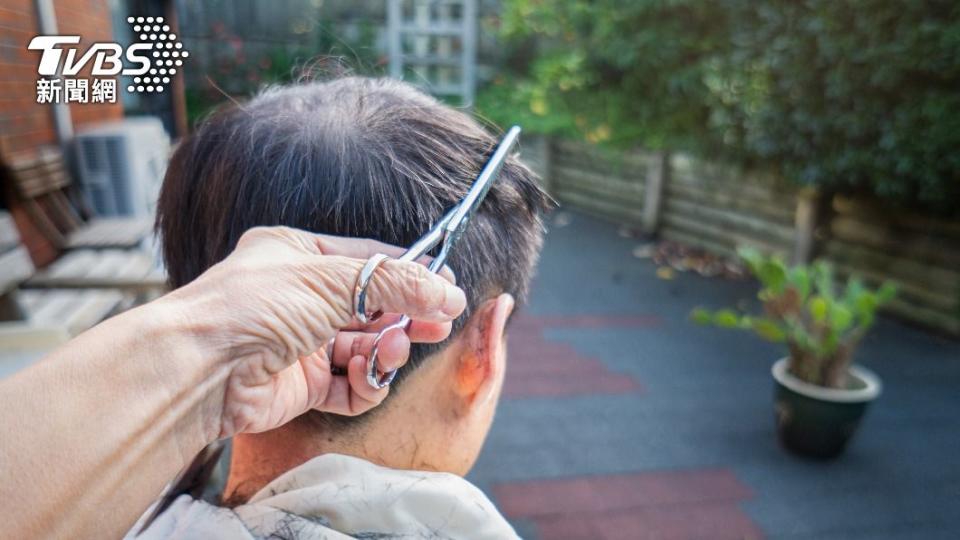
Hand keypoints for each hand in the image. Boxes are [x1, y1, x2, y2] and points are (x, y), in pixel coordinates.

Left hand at [162, 226, 465, 438]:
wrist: (201, 368)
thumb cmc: (253, 307)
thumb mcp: (333, 280)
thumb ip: (396, 283)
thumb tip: (450, 291)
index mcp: (298, 255)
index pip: (369, 261)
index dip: (410, 274)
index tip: (447, 287)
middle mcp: (299, 298)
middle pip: (371, 307)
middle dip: (407, 316)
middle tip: (440, 325)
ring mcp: (299, 343)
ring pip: (363, 347)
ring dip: (385, 349)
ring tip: (394, 349)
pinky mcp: (299, 386)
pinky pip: (348, 385)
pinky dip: (364, 383)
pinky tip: (366, 375)